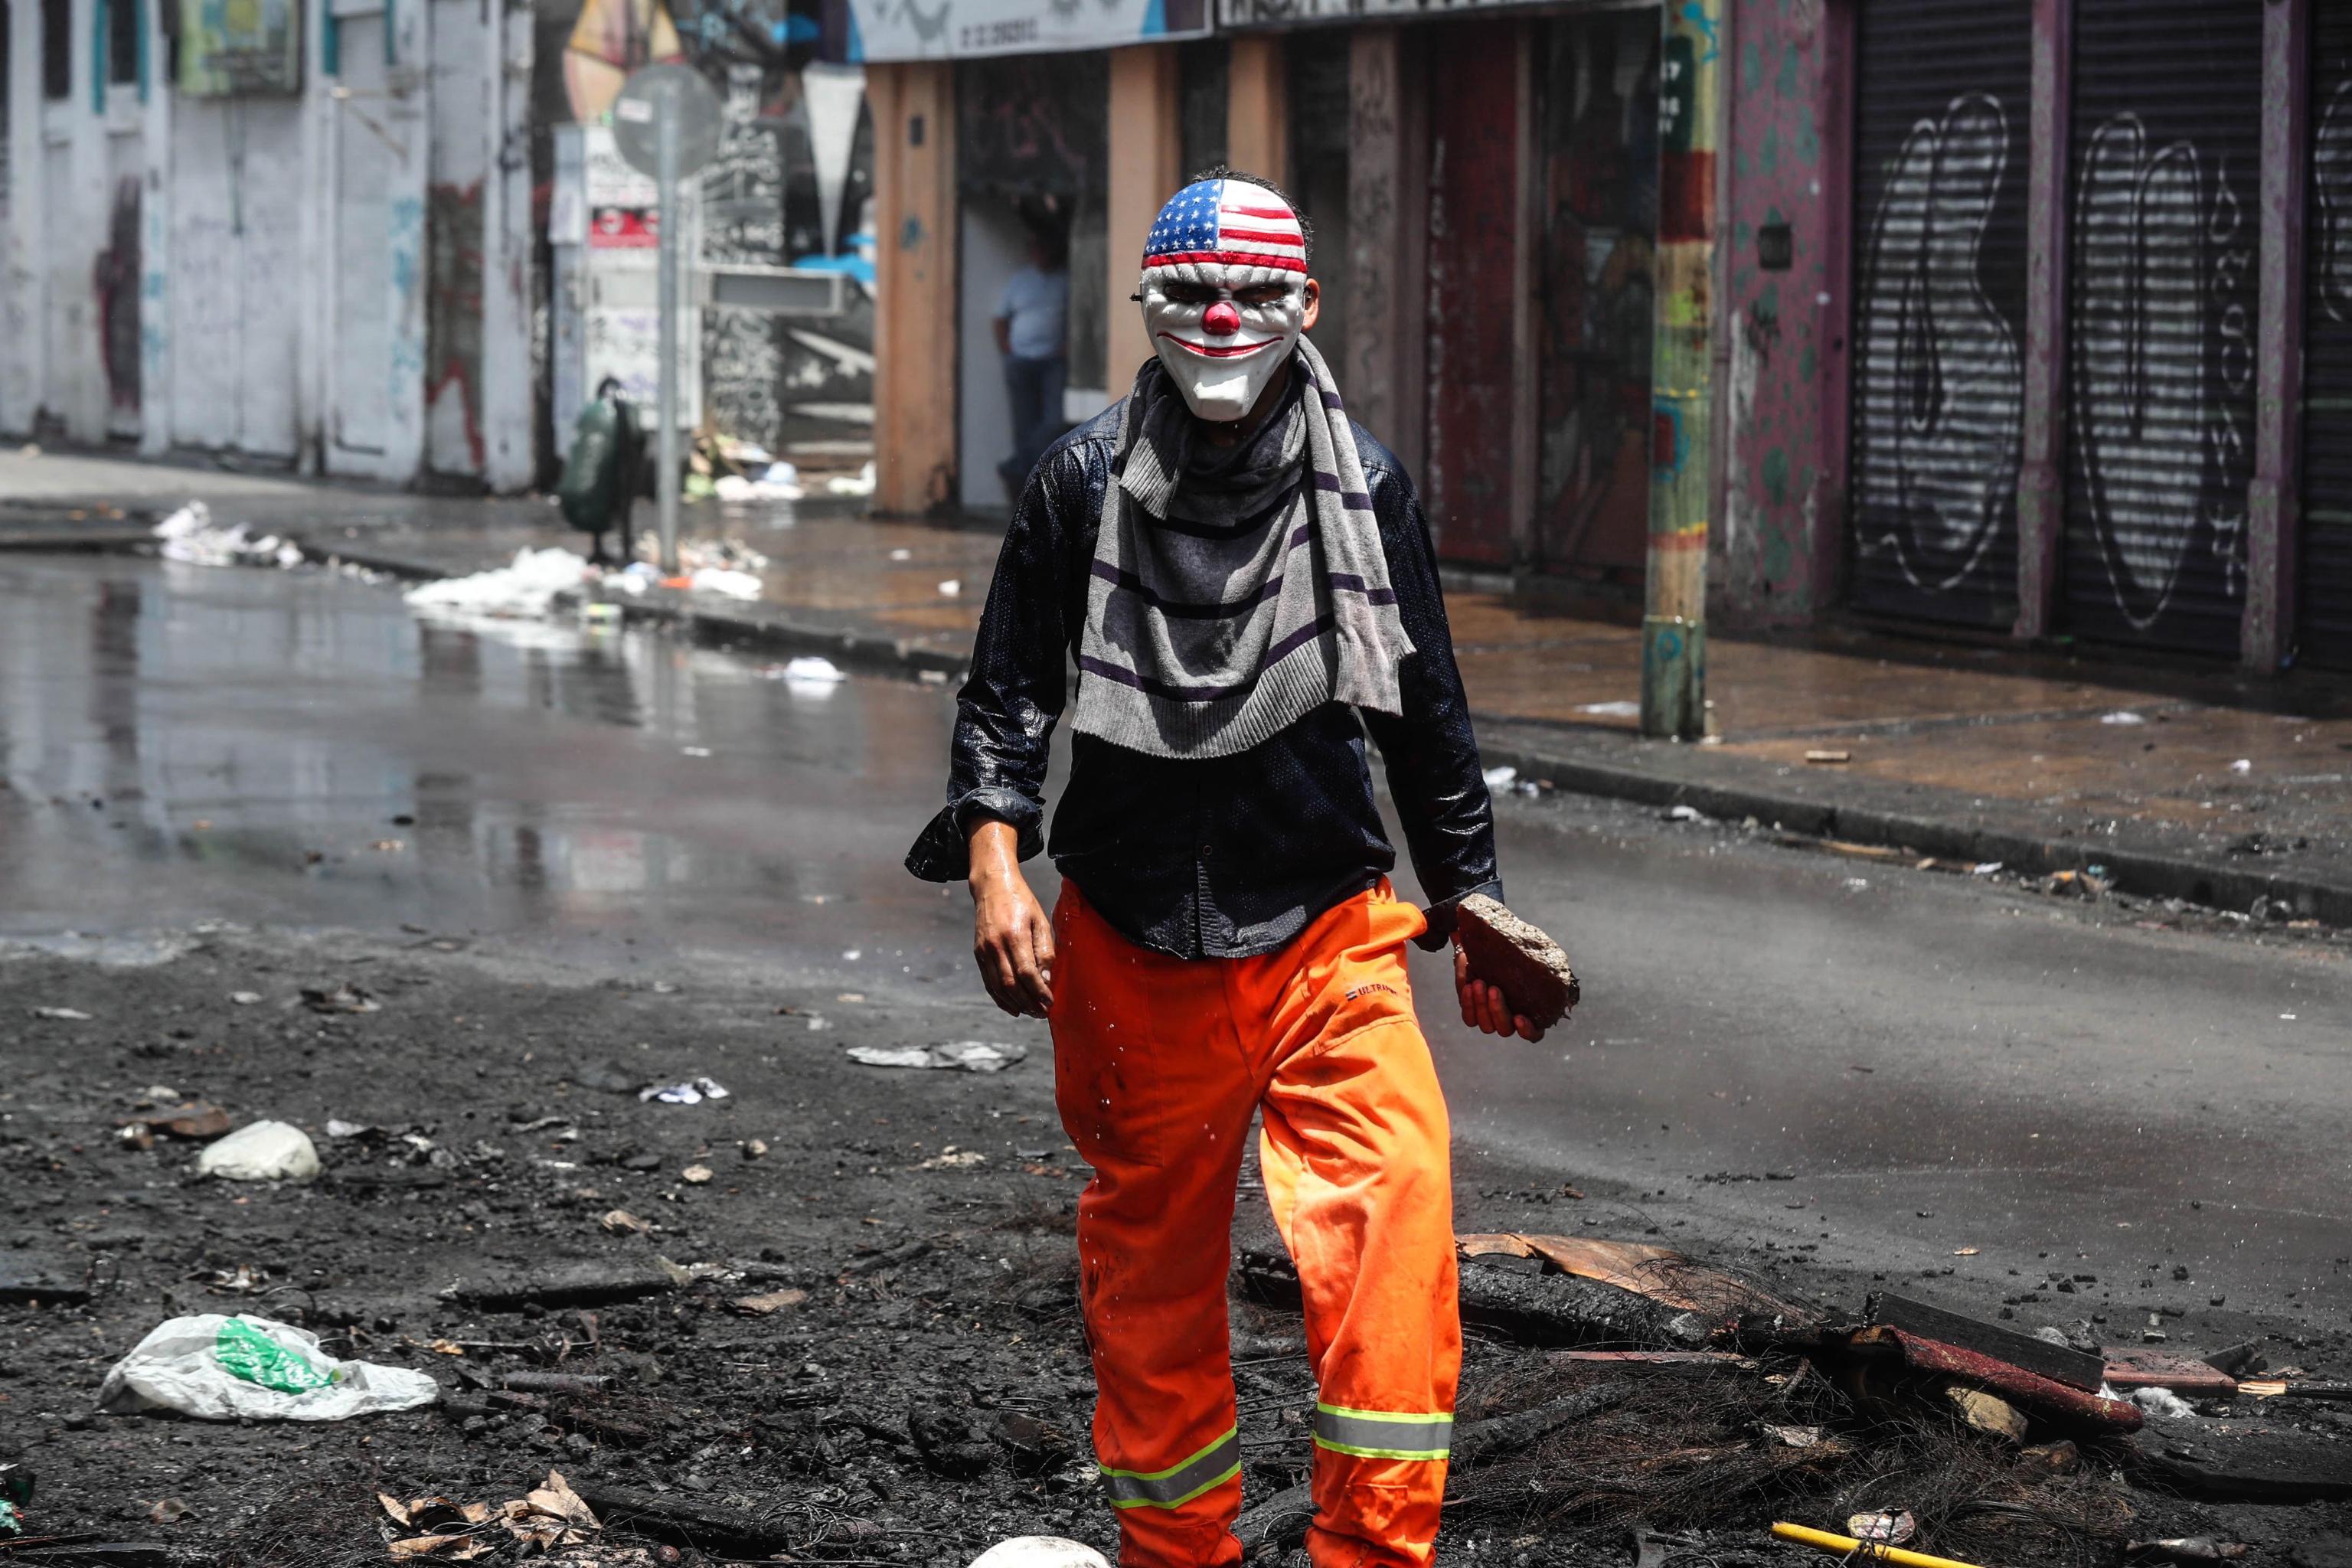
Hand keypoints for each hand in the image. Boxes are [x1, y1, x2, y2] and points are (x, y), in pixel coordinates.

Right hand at [968, 819, 1054, 1017]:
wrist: (992, 887)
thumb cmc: (1022, 902)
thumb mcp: (1041, 920)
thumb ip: (1045, 950)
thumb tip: (1046, 979)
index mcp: (1015, 935)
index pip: (1027, 972)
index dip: (1039, 991)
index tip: (1050, 1003)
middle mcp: (996, 945)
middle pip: (1012, 984)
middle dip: (1029, 1003)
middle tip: (1042, 1013)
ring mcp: (984, 951)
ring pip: (999, 987)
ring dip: (1016, 1004)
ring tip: (1031, 1012)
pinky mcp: (978, 954)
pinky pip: (989, 983)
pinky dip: (1001, 999)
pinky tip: (1013, 1007)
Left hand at [1454, 944, 1545, 1041]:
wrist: (1478, 946)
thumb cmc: (1507, 951)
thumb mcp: (1521, 950)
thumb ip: (1530, 952)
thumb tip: (1539, 951)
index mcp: (1529, 1011)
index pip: (1534, 1033)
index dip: (1528, 1030)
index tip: (1520, 1017)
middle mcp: (1510, 1020)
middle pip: (1505, 1029)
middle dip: (1498, 1010)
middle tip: (1494, 988)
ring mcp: (1490, 1019)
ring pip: (1486, 1025)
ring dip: (1481, 1005)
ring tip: (1478, 983)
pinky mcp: (1472, 1014)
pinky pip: (1469, 1018)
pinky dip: (1468, 1003)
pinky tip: (1468, 986)